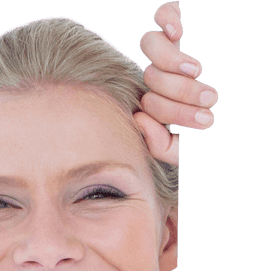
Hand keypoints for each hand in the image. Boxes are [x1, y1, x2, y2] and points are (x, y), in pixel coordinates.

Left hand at [135, 2, 218, 163]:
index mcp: (163, 100)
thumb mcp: (194, 145)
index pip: (149, 104)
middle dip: (179, 93)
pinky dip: (166, 20)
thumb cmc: (217, 125)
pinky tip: (177, 33)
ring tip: (196, 71)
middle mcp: (164, 73)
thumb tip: (139, 120)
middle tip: (209, 100)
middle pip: (151, 77)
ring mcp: (172, 47)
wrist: (242, 103)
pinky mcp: (182, 23)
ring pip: (151, 46)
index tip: (203, 120)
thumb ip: (165, 145)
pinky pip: (162, 12)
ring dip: (171, 62)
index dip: (169, 113)